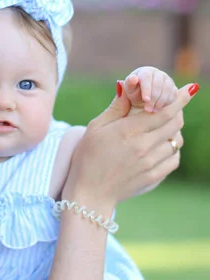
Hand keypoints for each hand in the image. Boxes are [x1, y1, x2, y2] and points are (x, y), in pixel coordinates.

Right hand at [62, 83, 197, 210]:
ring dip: (173, 131)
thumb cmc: (88, 157)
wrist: (90, 193)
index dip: (179, 99)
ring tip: (162, 128)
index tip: (190, 89)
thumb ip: (115, 108)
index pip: (163, 111)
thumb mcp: (95, 128)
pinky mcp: (153, 176)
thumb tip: (126, 86)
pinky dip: (173, 150)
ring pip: (176, 141)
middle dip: (177, 112)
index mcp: (129, 131)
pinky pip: (174, 159)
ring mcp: (150, 163)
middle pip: (174, 124)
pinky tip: (162, 147)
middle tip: (173, 106)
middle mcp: (143, 146)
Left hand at [123, 67, 177, 112]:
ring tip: (153, 111)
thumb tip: (130, 79)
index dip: (147, 89)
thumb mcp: (129, 90)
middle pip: (159, 84)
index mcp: (145, 72)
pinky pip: (174, 95)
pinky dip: (168, 103)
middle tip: (148, 110)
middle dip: (154, 98)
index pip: (147, 77)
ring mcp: (167, 80)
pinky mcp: (173, 89)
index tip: (145, 100)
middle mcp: (158, 74)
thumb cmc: (133, 93)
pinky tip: (160, 109)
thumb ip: (129, 85)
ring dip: (161, 101)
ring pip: (168, 89)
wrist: (143, 98)